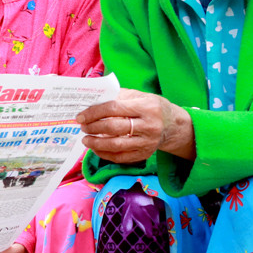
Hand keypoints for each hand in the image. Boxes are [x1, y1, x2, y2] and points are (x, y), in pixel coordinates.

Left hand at [76, 88, 195, 162]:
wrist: (172, 124)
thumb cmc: (150, 106)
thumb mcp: (138, 95)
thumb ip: (116, 97)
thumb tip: (91, 102)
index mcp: (146, 107)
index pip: (114, 108)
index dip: (94, 113)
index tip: (81, 116)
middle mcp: (149, 126)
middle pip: (114, 128)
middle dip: (93, 128)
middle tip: (83, 127)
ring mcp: (148, 142)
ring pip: (116, 146)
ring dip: (96, 144)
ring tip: (86, 140)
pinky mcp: (145, 154)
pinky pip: (121, 157)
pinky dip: (105, 154)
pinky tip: (97, 149)